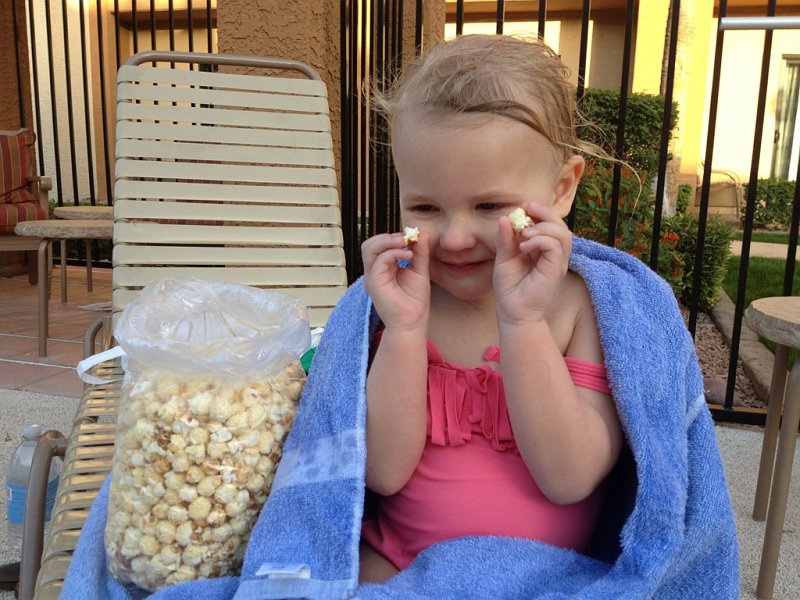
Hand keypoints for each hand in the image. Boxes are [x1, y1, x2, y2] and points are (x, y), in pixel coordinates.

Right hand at [361, 232, 430, 330]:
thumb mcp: (420, 270)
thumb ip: (420, 252)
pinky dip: (392, 253)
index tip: (412, 237)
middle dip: (387, 236)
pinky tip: (408, 255)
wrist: (413, 322)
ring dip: (387, 241)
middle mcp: (374, 270)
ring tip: (404, 242)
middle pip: (369, 244)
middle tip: (406, 238)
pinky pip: (378, 260)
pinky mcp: (374, 282)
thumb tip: (423, 233)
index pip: (380, 245)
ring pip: (369, 248)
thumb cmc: (415, 300)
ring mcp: (372, 276)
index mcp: (383, 267)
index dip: (394, 237)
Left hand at [493, 203, 571, 324]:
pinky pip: (555, 246)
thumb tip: (505, 218)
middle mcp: (554, 255)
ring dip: (542, 227)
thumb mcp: (504, 258)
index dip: (540, 212)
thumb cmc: (509, 288)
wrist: (512, 312)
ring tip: (524, 235)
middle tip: (526, 208)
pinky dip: (540, 240)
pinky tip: (523, 247)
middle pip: (561, 225)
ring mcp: (557, 262)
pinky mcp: (555, 270)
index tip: (523, 207)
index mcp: (543, 249)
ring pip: (563, 233)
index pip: (550, 224)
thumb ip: (506, 239)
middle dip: (545, 212)